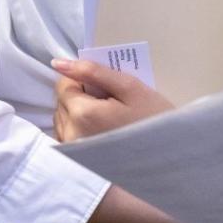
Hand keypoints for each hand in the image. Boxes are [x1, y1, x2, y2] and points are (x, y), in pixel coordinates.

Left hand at [50, 58, 173, 143]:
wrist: (165, 153)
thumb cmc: (151, 117)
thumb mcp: (128, 86)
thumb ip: (92, 71)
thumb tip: (58, 63)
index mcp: (82, 113)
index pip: (63, 84)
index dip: (83, 79)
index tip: (105, 85)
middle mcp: (70, 134)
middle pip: (62, 101)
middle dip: (80, 94)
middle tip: (110, 99)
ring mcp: (72, 149)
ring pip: (62, 117)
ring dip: (78, 110)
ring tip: (107, 114)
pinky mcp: (75, 160)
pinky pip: (66, 133)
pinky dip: (78, 126)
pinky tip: (101, 128)